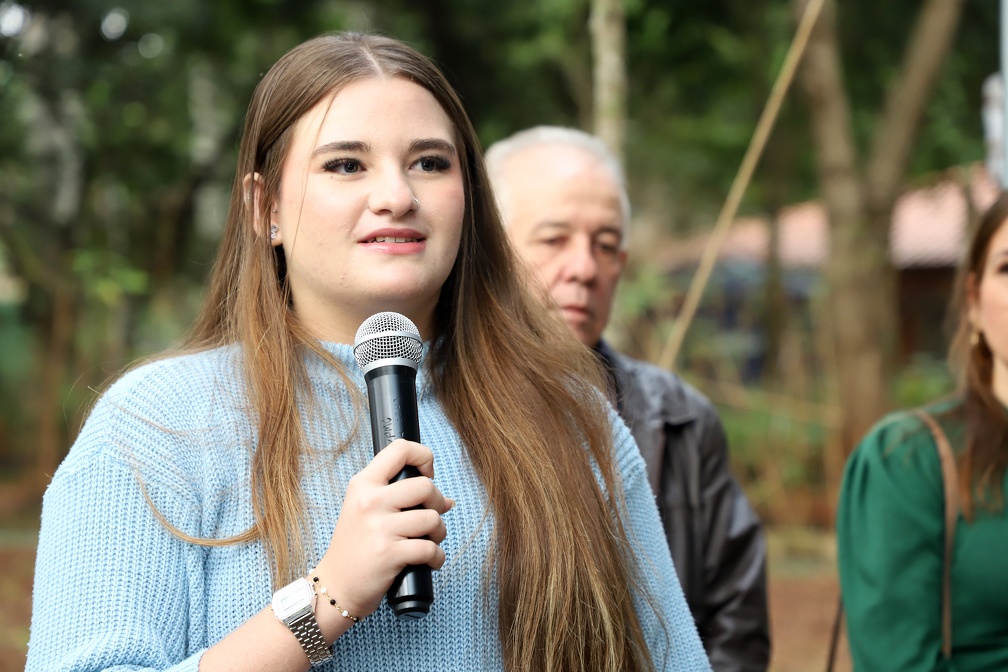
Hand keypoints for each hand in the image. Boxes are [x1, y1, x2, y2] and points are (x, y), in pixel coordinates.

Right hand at [314, 439, 452, 621]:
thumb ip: (398, 496)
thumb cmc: (354, 547)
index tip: (428, 475)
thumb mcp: (364, 509)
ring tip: (429, 541)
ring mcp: (379, 527)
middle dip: (438, 502)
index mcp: (363, 484)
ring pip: (433, 518)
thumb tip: (446, 499)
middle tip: (431, 517)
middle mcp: (370, 501)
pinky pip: (431, 549)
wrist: (335, 586)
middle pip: (425, 486)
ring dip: (439, 532)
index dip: (425, 457)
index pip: (400, 449)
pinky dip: (437, 557)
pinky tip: (429, 561)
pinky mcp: (389, 553)